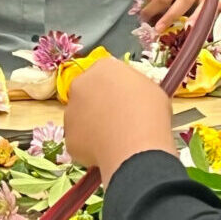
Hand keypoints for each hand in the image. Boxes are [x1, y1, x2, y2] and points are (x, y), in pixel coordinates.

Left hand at [63, 58, 173, 172]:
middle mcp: (80, 85)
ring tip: (113, 138)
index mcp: (103, 67)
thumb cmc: (150, 114)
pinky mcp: (68, 137)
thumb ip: (133, 87)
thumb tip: (130, 96)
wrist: (136, 148)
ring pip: (80, 117)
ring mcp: (70, 111)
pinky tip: (106, 152)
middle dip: (99, 104)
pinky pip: (80, 140)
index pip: (106, 73)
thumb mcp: (151, 90)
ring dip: (92, 125)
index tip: (125, 100)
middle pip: (88, 92)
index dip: (116, 89)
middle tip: (117, 119)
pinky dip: (90, 147)